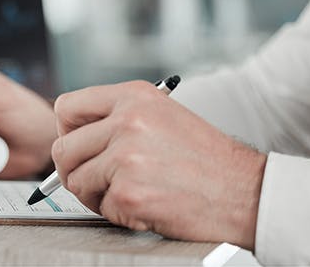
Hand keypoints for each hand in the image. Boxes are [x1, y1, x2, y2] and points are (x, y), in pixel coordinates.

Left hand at [51, 80, 265, 249]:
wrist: (246, 191)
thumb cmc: (207, 159)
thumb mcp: (162, 116)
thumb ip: (118, 118)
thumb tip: (76, 135)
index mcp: (133, 96)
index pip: (67, 107)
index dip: (68, 132)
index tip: (80, 147)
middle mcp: (127, 121)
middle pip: (63, 149)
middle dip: (75, 170)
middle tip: (98, 180)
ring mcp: (126, 156)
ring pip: (76, 181)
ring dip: (95, 194)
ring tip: (127, 192)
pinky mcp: (129, 192)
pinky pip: (100, 208)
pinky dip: (118, 213)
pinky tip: (145, 204)